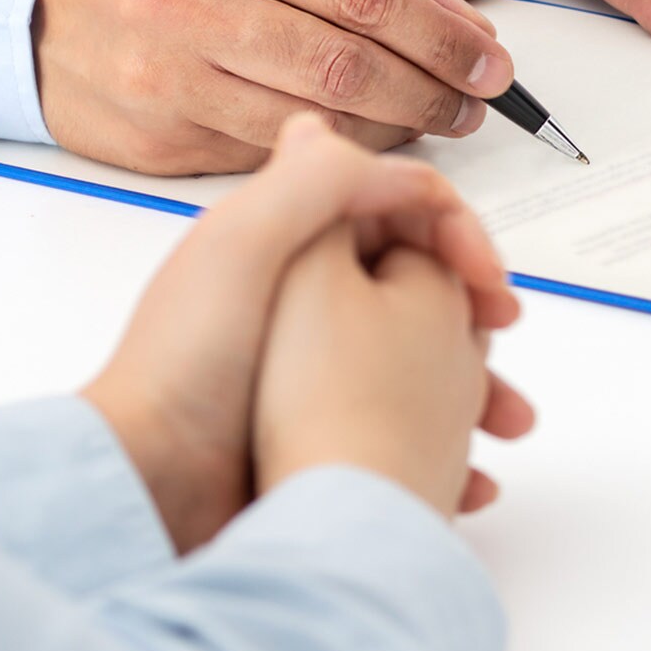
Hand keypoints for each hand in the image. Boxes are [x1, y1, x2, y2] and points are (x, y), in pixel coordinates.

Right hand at [36, 0, 516, 175]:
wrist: (18, 3)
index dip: (442, 34)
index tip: (488, 58)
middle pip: (346, 63)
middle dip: (431, 90)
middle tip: (474, 101)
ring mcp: (165, 76)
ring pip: (312, 119)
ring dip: (389, 130)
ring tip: (429, 121)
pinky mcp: (157, 138)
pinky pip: (267, 154)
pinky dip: (325, 152)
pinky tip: (357, 138)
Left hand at [81, 115, 525, 550]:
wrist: (147, 485)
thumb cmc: (185, 366)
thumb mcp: (246, 243)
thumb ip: (317, 182)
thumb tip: (393, 165)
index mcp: (285, 238)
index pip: (396, 208)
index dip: (455, 234)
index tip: (487, 286)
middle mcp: (301, 296)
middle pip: (416, 281)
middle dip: (473, 313)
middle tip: (501, 344)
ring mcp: (309, 368)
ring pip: (420, 361)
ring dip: (474, 386)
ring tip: (503, 424)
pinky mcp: (315, 431)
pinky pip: (402, 429)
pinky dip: (443, 447)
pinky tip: (465, 475)